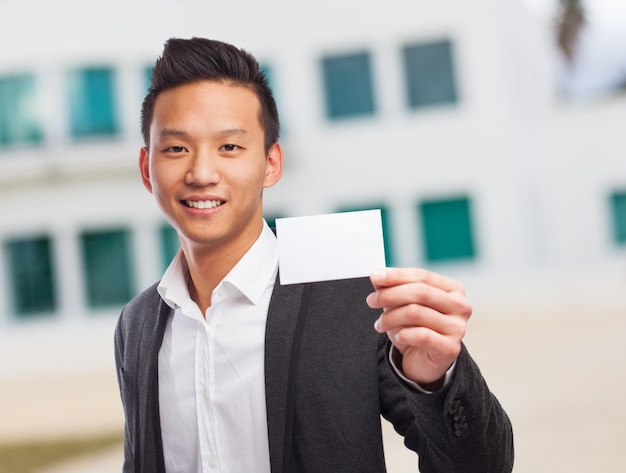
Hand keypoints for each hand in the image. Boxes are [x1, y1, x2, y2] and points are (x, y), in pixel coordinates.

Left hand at [367, 267, 471, 387]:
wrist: (422, 360)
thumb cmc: (414, 326)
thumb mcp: (402, 304)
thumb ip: (392, 287)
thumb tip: (377, 275)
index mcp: (452, 289)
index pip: (422, 276)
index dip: (396, 275)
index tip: (374, 276)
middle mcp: (460, 306)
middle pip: (420, 292)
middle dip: (390, 295)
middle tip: (371, 301)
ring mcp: (457, 327)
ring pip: (416, 313)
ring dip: (391, 317)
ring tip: (380, 324)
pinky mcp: (450, 348)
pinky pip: (421, 335)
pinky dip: (403, 334)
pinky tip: (397, 336)